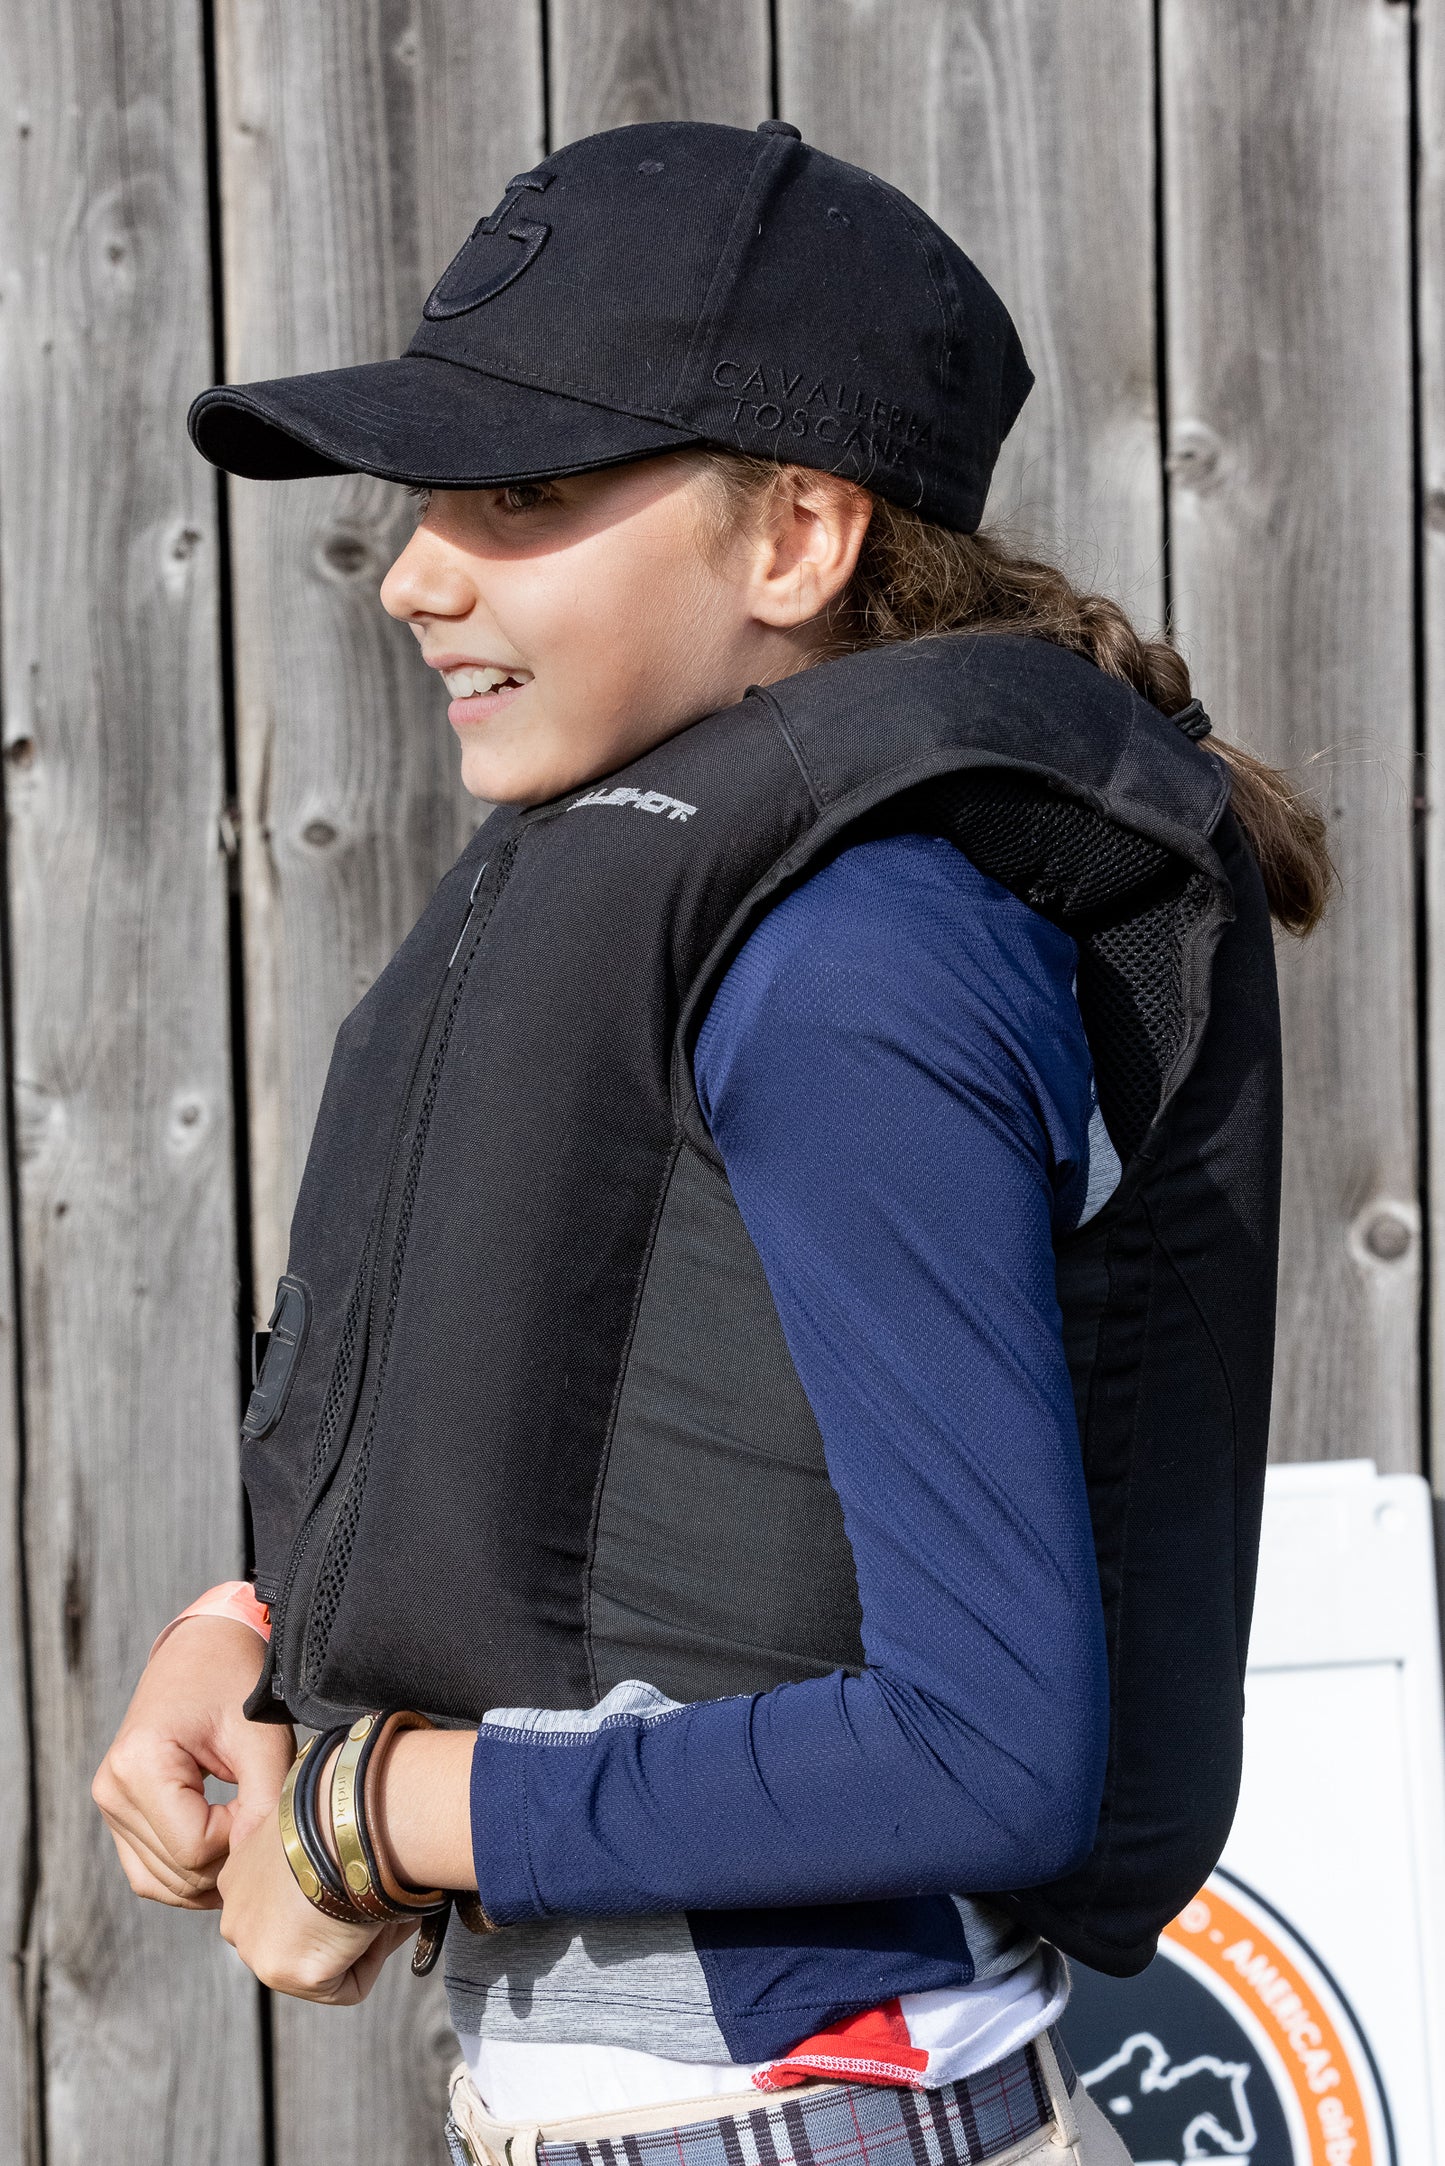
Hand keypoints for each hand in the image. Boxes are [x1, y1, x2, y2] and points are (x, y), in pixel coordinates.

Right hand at [93, 1617, 293, 1908]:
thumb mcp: (262, 1740)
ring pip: (160, 1882)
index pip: (195, 1849)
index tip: (263, 1800)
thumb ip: (264, 1805)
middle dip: (227, 1860)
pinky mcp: (118, 1812)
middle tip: (260, 1820)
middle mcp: (113, 1788)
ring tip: (244, 1835)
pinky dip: (185, 1875)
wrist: (204, 1649)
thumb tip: (254, 1868)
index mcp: (141, 1763)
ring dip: (208, 1875)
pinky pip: (148, 1872)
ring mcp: (110, 1803)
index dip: (240, 1840)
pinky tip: (222, 1851)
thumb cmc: (236, 1684)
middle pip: (177, 1872)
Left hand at [216, 1803, 413, 2001]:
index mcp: (238, 1876)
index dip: (327, 1897)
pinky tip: (379, 1921)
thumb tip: (353, 1863)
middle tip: (377, 1901)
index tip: (359, 1882)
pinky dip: (371, 1958)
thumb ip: (312, 1848)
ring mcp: (256, 1949)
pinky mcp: (288, 1973)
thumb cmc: (340, 1806)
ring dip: (355, 1943)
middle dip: (334, 1928)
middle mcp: (235, 1916)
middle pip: (297, 1939)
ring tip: (380, 1905)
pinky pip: (345, 1985)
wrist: (343, 1817)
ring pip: (321, 1965)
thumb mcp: (312, 1822)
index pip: (281, 1905)